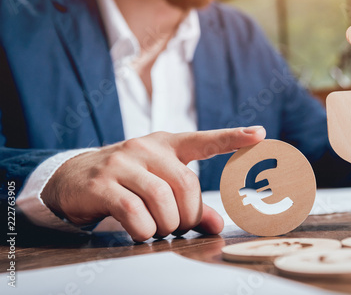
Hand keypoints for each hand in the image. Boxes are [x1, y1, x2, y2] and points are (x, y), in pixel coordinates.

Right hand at [41, 127, 265, 240]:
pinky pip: (134, 212)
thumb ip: (190, 204)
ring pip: (161, 199)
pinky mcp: (103, 183)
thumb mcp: (160, 184)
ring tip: (160, 229)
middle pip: (186, 184)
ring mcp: (123, 163)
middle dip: (189, 214)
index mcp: (167, 144)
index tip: (260, 134)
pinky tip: (141, 231)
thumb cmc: (129, 181)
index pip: (204, 139)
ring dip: (167, 224)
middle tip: (180, 226)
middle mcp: (146, 148)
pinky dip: (144, 229)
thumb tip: (216, 225)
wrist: (75, 177)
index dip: (233, 137)